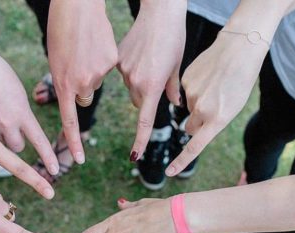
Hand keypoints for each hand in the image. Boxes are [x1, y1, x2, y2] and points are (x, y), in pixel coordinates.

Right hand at [0, 49, 59, 175]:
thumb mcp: (16, 92)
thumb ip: (21, 112)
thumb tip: (22, 124)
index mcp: (21, 112)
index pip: (39, 140)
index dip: (48, 156)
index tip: (55, 171)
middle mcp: (6, 123)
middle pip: (17, 147)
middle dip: (13, 141)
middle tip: (5, 126)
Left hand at [47, 0, 117, 163]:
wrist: (76, 7)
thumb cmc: (60, 29)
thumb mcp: (55, 60)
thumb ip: (66, 82)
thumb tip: (81, 95)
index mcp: (63, 84)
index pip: (68, 120)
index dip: (73, 142)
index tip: (78, 160)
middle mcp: (82, 83)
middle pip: (85, 97)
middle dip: (82, 86)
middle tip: (76, 63)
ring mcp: (98, 73)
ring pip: (97, 81)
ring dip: (92, 70)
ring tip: (83, 48)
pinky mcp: (111, 62)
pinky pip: (108, 67)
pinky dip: (103, 58)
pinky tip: (96, 43)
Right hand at [117, 0, 185, 159]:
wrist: (159, 12)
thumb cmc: (173, 38)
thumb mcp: (177, 66)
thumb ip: (172, 89)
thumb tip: (174, 104)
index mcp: (152, 86)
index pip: (144, 121)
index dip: (140, 141)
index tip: (134, 156)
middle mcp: (135, 81)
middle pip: (138, 102)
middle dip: (146, 98)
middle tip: (158, 79)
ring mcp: (124, 71)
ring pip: (131, 88)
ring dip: (140, 83)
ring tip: (151, 60)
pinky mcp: (118, 60)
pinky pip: (124, 74)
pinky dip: (132, 69)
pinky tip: (142, 53)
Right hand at [167, 33, 267, 175]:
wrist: (238, 49)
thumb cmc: (241, 80)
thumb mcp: (232, 107)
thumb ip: (213, 121)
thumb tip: (191, 126)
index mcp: (217, 119)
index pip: (194, 147)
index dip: (180, 162)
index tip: (169, 173)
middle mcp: (202, 110)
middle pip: (190, 127)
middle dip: (195, 123)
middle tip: (210, 109)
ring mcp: (192, 96)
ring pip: (189, 108)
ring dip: (198, 102)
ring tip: (215, 85)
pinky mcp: (186, 81)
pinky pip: (186, 92)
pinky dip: (195, 87)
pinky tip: (208, 76)